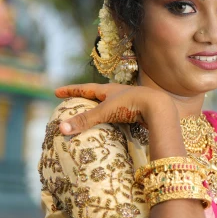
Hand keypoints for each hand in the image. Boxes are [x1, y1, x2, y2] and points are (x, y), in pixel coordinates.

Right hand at [55, 83, 174, 135]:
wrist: (159, 107)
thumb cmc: (131, 105)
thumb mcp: (105, 111)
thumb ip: (84, 120)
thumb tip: (60, 128)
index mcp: (109, 90)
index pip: (85, 89)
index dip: (71, 91)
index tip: (57, 92)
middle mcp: (118, 93)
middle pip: (98, 94)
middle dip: (86, 97)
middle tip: (75, 101)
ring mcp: (129, 102)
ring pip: (111, 104)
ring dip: (101, 107)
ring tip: (93, 113)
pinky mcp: (138, 111)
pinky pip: (121, 114)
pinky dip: (113, 118)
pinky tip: (113, 124)